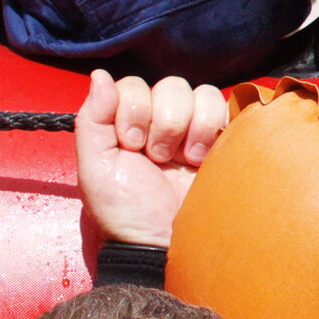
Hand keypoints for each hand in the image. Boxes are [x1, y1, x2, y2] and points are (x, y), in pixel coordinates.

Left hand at [75, 69, 230, 245]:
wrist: (164, 244)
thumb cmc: (126, 212)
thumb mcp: (95, 168)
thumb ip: (92, 120)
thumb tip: (99, 74)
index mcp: (128, 124)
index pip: (134, 85)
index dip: (134, 110)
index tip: (131, 146)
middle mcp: (162, 122)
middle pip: (170, 85)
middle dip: (163, 122)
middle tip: (158, 158)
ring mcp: (195, 131)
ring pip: (200, 92)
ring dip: (190, 126)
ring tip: (184, 160)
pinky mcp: (224, 139)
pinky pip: (226, 105)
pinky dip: (213, 125)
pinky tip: (203, 157)